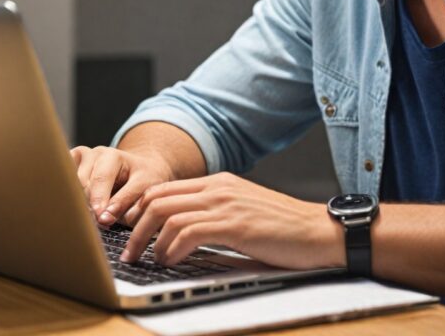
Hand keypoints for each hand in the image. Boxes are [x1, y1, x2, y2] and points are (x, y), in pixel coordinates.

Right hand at [69, 145, 173, 225]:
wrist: (140, 169)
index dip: (99, 202)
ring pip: (70, 184)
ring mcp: (80, 159)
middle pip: (82, 183)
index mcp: (112, 155)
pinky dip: (66, 194)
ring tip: (89, 218)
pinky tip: (73, 207)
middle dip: (88, 204)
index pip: (100, 180)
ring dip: (78, 202)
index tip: (100, 220)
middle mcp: (92, 154)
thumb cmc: (145, 178)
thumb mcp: (145, 186)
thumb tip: (103, 219)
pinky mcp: (70, 166)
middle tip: (96, 224)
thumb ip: (125, 201)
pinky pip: (61, 181)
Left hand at [121, 172, 345, 270]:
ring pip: (167, 214)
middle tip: (126, 249)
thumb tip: (181, 235)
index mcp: (219, 183)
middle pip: (158, 198)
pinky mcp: (234, 225)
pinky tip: (170, 261)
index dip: (138, 209)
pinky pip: (188, 232)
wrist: (318, 231)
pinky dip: (171, 248)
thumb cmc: (284, 228)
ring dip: (148, 240)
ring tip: (144, 259)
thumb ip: (215, 215)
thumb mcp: (244, 212)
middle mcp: (219, 188)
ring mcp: (226, 204)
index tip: (126, 229)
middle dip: (134, 225)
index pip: (165, 188)